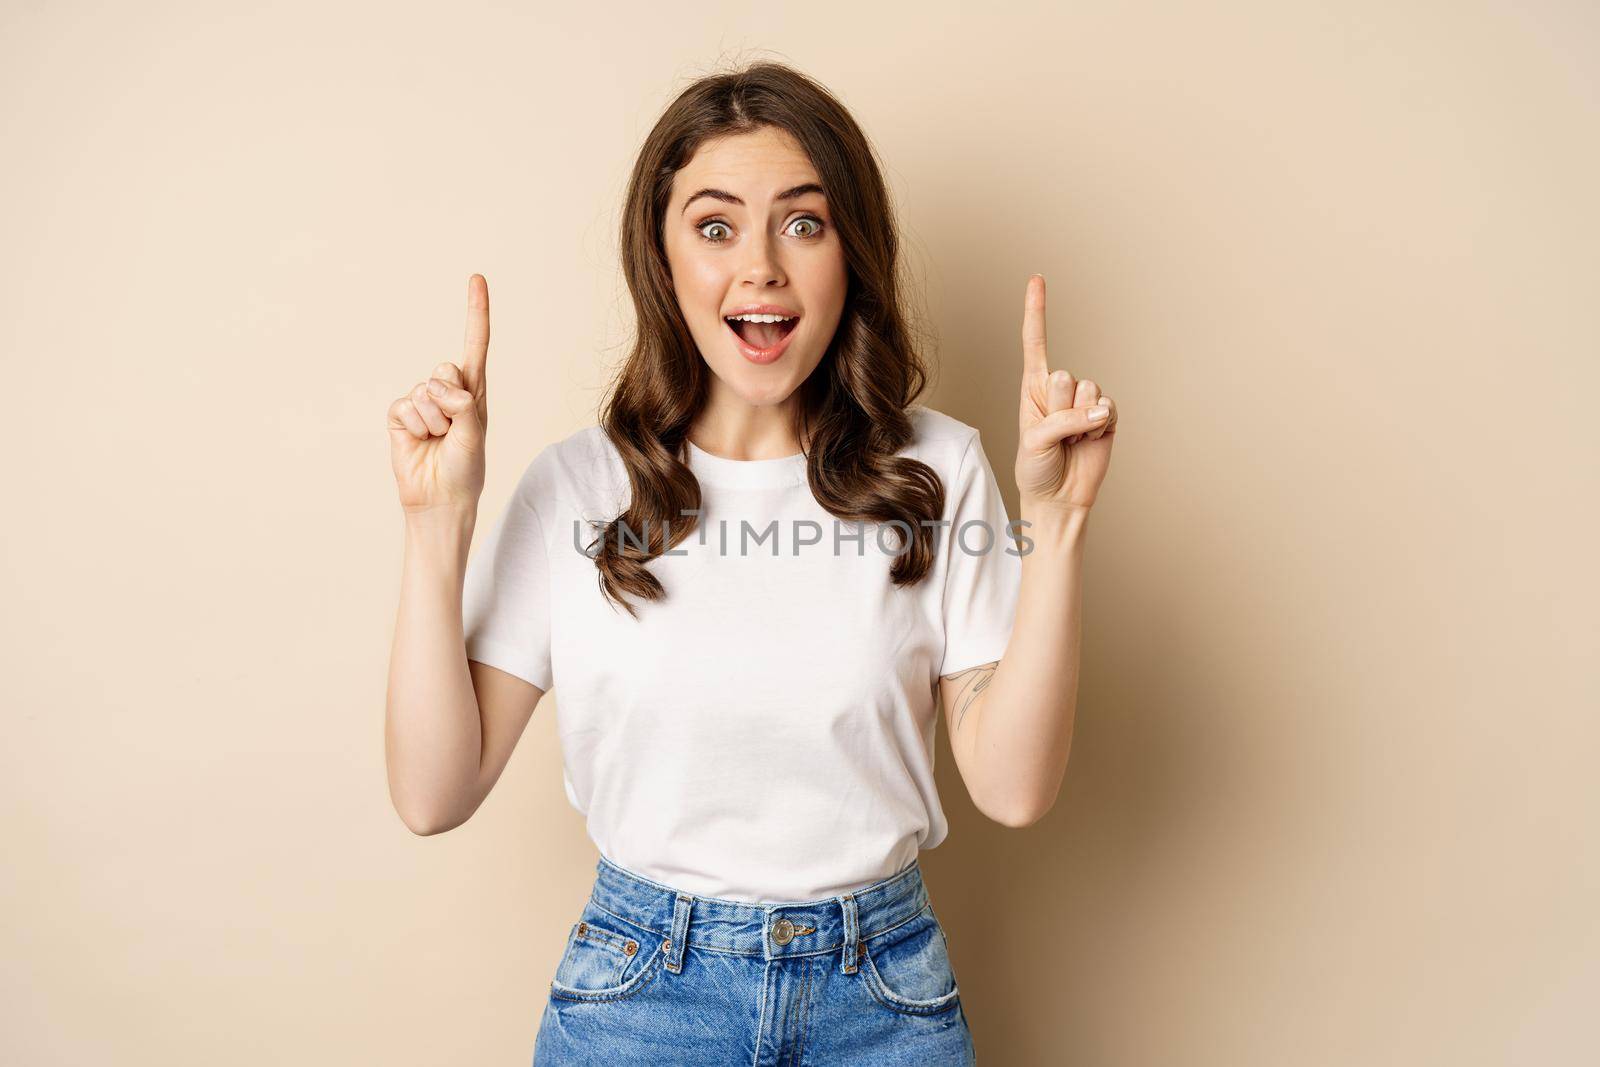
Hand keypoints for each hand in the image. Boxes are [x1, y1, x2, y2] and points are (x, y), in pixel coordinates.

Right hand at [387, 274, 491, 513]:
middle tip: (452, 430)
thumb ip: (464, 405)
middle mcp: (449, 391)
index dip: (476, 312)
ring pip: (425, 392)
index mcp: (474, 391)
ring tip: (437, 441)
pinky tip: (419, 441)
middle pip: (445, 370)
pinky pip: (404, 405)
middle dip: (450, 401)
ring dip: (433, 421)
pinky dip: (414, 426)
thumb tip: (441, 386)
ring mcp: (423, 401)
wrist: (439, 498)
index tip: (477, 279)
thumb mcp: (475, 435)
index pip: (476, 344)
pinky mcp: (400, 414)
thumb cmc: (465, 468)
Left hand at [1015, 274, 1117, 512]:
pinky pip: (1108, 408)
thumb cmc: (1036, 468)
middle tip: (1055, 433)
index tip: (1037, 278)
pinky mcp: (1106, 416)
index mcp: (1032, 387)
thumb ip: (1062, 421)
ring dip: (1079, 422)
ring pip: (1089, 393)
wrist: (1059, 497)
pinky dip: (1098, 428)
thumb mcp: (1035, 442)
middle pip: (1066, 377)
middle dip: (1060, 409)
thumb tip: (1100, 411)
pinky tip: (1089, 441)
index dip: (1036, 310)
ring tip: (1071, 441)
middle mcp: (1059, 389)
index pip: (1035, 342)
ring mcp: (1084, 401)